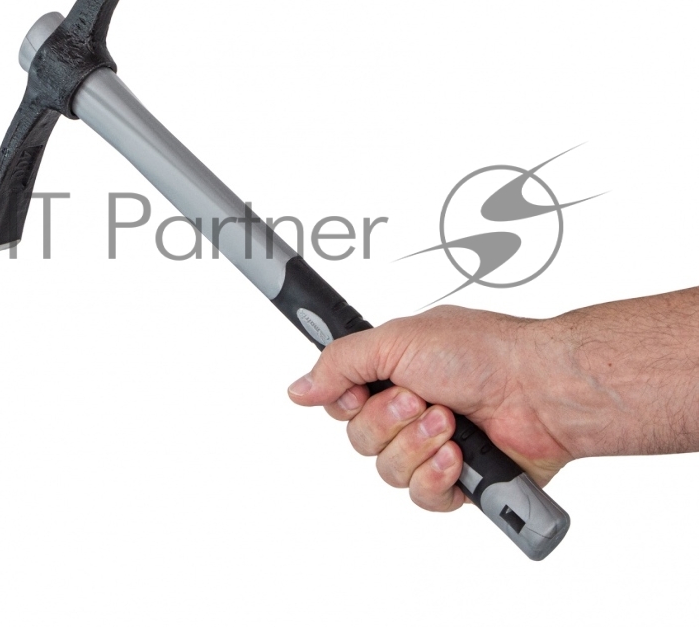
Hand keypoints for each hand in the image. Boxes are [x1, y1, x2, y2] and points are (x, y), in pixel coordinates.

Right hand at [288, 305, 572, 512]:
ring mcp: (433, 445)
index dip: (345, 402)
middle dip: (389, 421)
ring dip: (416, 445)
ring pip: (387, 470)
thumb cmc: (481, 352)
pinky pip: (421, 496)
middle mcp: (409, 408)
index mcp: (392, 371)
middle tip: (420, 399)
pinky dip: (437, 476)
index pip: (341, 401)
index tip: (358, 392)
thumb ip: (340, 363)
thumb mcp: (396, 341)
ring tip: (449, 423)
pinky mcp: (458, 480)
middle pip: (360, 439)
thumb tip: (298, 388)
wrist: (541, 390)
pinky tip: (458, 457)